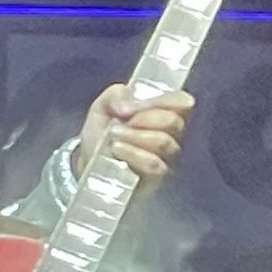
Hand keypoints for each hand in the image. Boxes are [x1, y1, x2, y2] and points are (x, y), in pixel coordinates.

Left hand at [74, 84, 194, 196]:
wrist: (89, 164)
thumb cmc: (102, 133)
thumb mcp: (103, 105)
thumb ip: (116, 95)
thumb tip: (127, 107)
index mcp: (163, 111)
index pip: (182, 102)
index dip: (162, 100)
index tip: (134, 106)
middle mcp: (171, 134)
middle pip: (173, 120)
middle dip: (142, 118)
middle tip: (121, 122)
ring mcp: (167, 157)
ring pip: (164, 141)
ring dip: (134, 136)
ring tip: (113, 136)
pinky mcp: (158, 177)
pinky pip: (154, 163)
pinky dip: (132, 154)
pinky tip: (117, 150)